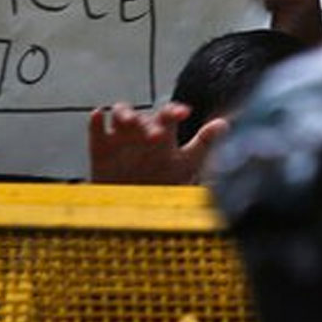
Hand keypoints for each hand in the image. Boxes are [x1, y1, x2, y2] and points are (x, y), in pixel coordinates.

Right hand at [88, 101, 227, 184]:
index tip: (183, 113)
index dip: (173, 111)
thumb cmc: (163, 184)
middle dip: (147, 122)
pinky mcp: (99, 147)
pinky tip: (99, 115)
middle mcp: (140, 131)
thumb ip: (203, 143)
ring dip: (123, 112)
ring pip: (119, 114)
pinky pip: (96, 128)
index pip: (168, 115)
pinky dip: (96, 120)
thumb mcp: (186, 165)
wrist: (133, 210)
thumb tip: (225, 123)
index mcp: (162, 134)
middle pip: (142, 115)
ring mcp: (119, 138)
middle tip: (155, 137)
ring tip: (127, 121)